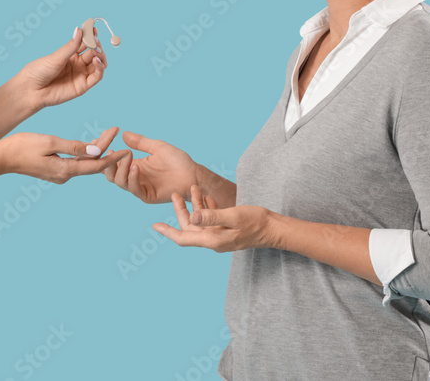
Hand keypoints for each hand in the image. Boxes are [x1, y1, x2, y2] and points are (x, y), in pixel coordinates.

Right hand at [0, 126, 126, 183]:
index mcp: (65, 170)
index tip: (127, 148)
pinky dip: (84, 153)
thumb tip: (97, 150)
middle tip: (115, 130)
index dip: (113, 156)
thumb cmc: (22, 146)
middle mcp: (65, 175)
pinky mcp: (54, 171)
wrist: (1, 158)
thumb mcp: (50, 142)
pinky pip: (75, 162)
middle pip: (92, 162)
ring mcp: (59, 174)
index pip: (96, 164)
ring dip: (95, 149)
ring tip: (107, 134)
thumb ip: (74, 146)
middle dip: (105, 147)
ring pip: (84, 162)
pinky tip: (90, 143)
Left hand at [17, 25, 107, 109]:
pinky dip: (100, 67)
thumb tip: (80, 29)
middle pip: (94, 52)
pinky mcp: (83, 86)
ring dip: (101, 55)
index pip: (85, 43)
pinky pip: (97, 76)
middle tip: (95, 39)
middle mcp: (78, 64)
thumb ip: (71, 46)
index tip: (93, 28)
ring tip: (97, 50)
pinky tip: (97, 60)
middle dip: (96, 45)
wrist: (31, 90)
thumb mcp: (56, 56)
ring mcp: (81, 75)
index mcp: (71, 55)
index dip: (91, 36)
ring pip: (99, 64)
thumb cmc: (39, 71)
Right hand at [104, 131, 199, 203]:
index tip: (105, 144)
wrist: (193, 174)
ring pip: (120, 182)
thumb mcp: (157, 147)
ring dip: (121, 169)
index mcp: (134, 166)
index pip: (113, 164)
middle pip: (111, 175)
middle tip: (113, 151)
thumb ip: (140, 142)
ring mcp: (140, 187)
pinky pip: (134, 189)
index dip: (106, 156)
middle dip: (109, 164)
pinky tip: (135, 167)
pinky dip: (132, 178)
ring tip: (127, 156)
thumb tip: (123, 133)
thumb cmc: (178, 161)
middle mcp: (134, 178)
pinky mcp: (147, 196)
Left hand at [152, 185, 278, 252]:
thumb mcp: (233, 216)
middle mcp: (214, 240)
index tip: (154, 225)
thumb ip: (213, 216)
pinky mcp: (227, 231)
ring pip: (200, 222)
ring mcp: (221, 236)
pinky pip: (211, 220)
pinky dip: (206, 208)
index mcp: (212, 240)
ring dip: (194, 206)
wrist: (275, 229)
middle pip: (190, 227)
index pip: (183, 237)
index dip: (168, 232)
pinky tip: (206, 196)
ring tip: (192, 188)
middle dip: (181, 210)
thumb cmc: (257, 222)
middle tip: (175, 194)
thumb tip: (193, 216)